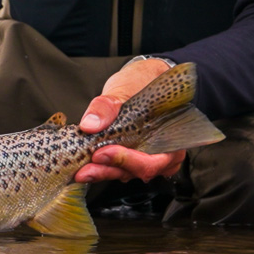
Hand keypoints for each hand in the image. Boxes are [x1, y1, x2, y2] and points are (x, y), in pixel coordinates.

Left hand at [74, 58, 184, 183]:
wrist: (139, 81)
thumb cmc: (141, 83)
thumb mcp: (124, 88)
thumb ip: (107, 106)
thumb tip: (90, 124)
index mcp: (171, 137)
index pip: (154, 160)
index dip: (129, 161)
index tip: (103, 153)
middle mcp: (163, 153)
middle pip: (138, 171)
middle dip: (110, 170)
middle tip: (86, 170)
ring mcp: (146, 157)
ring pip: (127, 173)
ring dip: (103, 172)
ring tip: (82, 170)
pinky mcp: (130, 158)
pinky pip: (118, 168)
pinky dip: (103, 168)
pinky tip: (87, 166)